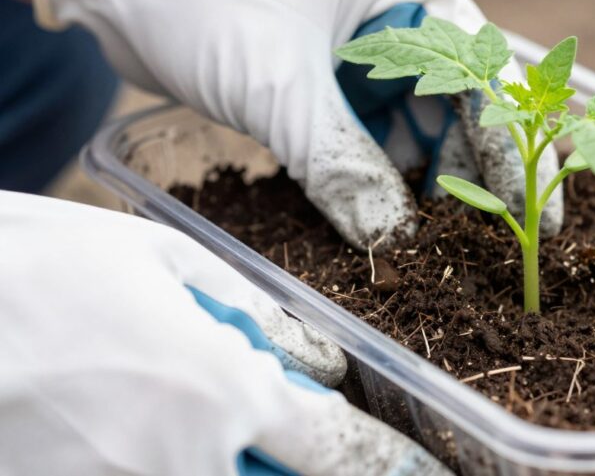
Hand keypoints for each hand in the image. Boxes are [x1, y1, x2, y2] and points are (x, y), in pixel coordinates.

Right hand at [0, 191, 449, 475]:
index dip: (398, 467)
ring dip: (231, 459)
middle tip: (280, 425)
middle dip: (298, 465)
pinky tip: (137, 422)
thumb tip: (318, 364)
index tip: (433, 475)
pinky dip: (173, 463)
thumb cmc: (37, 269)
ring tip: (188, 405)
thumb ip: (257, 318)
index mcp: (222, 392)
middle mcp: (186, 464)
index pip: (342, 451)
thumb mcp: (162, 262)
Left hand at [32, 0, 562, 247]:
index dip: (514, 147)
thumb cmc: (200, 0)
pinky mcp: (334, 80)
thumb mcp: (276, 87)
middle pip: (461, 105)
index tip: (541, 212)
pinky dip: (381, 177)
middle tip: (496, 245)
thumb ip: (337, 163)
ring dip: (427, 182)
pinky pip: (373, 136)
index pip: (485, 74)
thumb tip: (391, 241)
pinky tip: (394, 220)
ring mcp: (367, 51)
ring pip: (419, 127)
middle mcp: (400, 16)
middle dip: (475, 173)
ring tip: (447, 245)